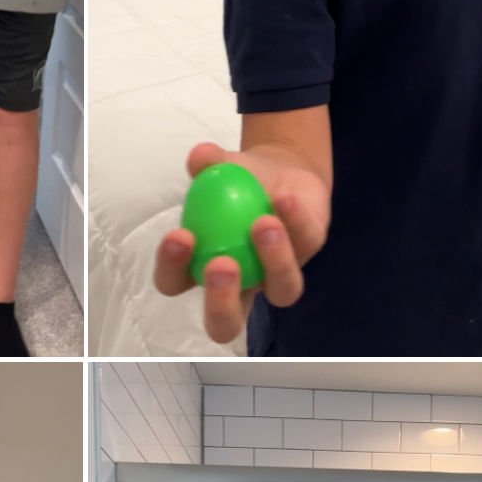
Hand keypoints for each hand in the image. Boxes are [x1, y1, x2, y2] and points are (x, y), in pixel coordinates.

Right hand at [153, 141, 330, 344]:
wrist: (279, 171)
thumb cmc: (235, 181)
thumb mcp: (217, 167)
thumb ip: (206, 163)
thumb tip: (200, 158)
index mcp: (199, 269)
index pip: (174, 283)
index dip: (172, 268)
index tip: (180, 235)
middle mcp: (239, 284)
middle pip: (225, 323)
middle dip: (221, 301)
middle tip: (221, 263)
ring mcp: (277, 275)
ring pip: (283, 292)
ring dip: (273, 261)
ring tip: (263, 223)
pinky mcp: (308, 252)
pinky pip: (306, 243)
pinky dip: (295, 220)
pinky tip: (285, 198)